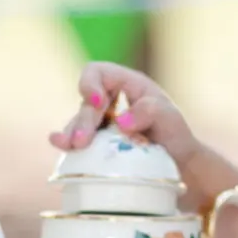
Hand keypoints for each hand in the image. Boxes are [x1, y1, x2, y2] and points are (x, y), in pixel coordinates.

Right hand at [47, 62, 201, 164]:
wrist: (177, 164)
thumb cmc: (175, 134)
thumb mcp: (169, 117)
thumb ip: (149, 111)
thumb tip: (122, 122)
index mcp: (125, 84)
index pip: (98, 72)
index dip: (91, 84)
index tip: (98, 103)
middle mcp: (108, 101)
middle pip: (85, 103)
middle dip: (83, 120)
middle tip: (83, 141)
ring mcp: (100, 124)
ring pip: (77, 123)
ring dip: (72, 134)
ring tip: (70, 147)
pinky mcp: (96, 144)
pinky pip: (78, 141)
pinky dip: (68, 144)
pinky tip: (60, 146)